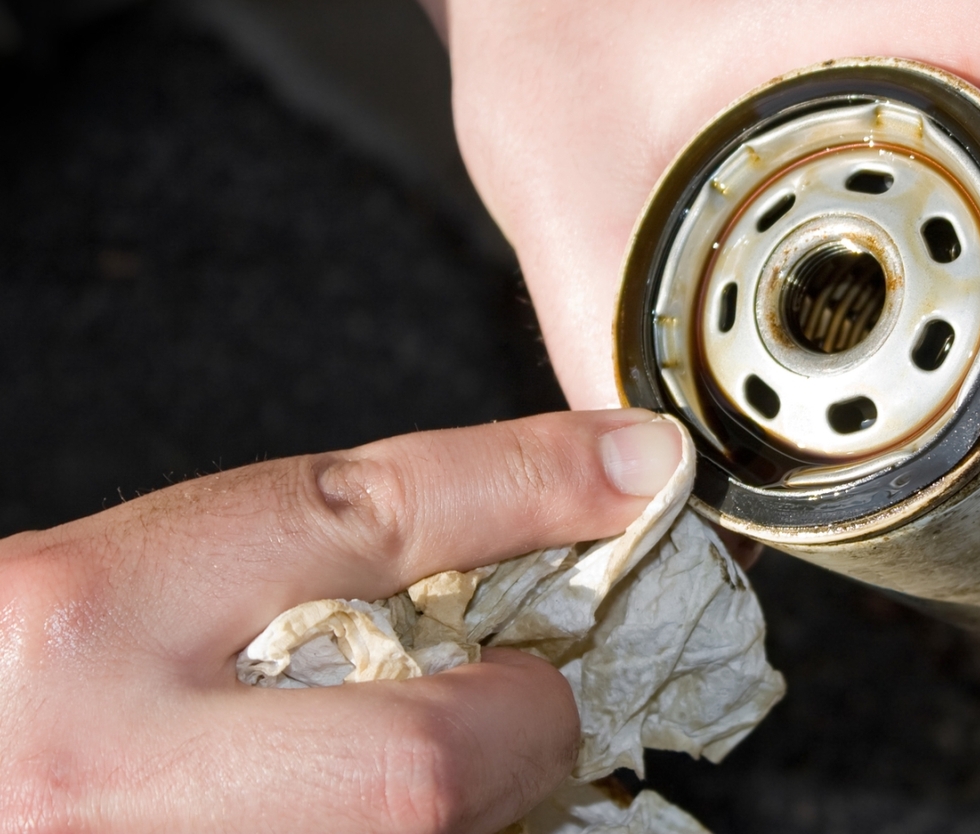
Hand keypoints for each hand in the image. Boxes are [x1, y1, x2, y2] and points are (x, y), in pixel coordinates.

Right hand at [0, 409, 685, 831]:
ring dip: (483, 802)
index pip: (365, 517)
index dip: (530, 483)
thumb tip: (522, 534)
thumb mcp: (130, 583)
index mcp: (91, 612)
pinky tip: (400, 804)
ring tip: (471, 750)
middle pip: (416, 767)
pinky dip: (443, 830)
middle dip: (521, 731)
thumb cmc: (42, 673)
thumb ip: (295, 564)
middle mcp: (103, 764)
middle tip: (534, 700)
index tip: (633, 469)